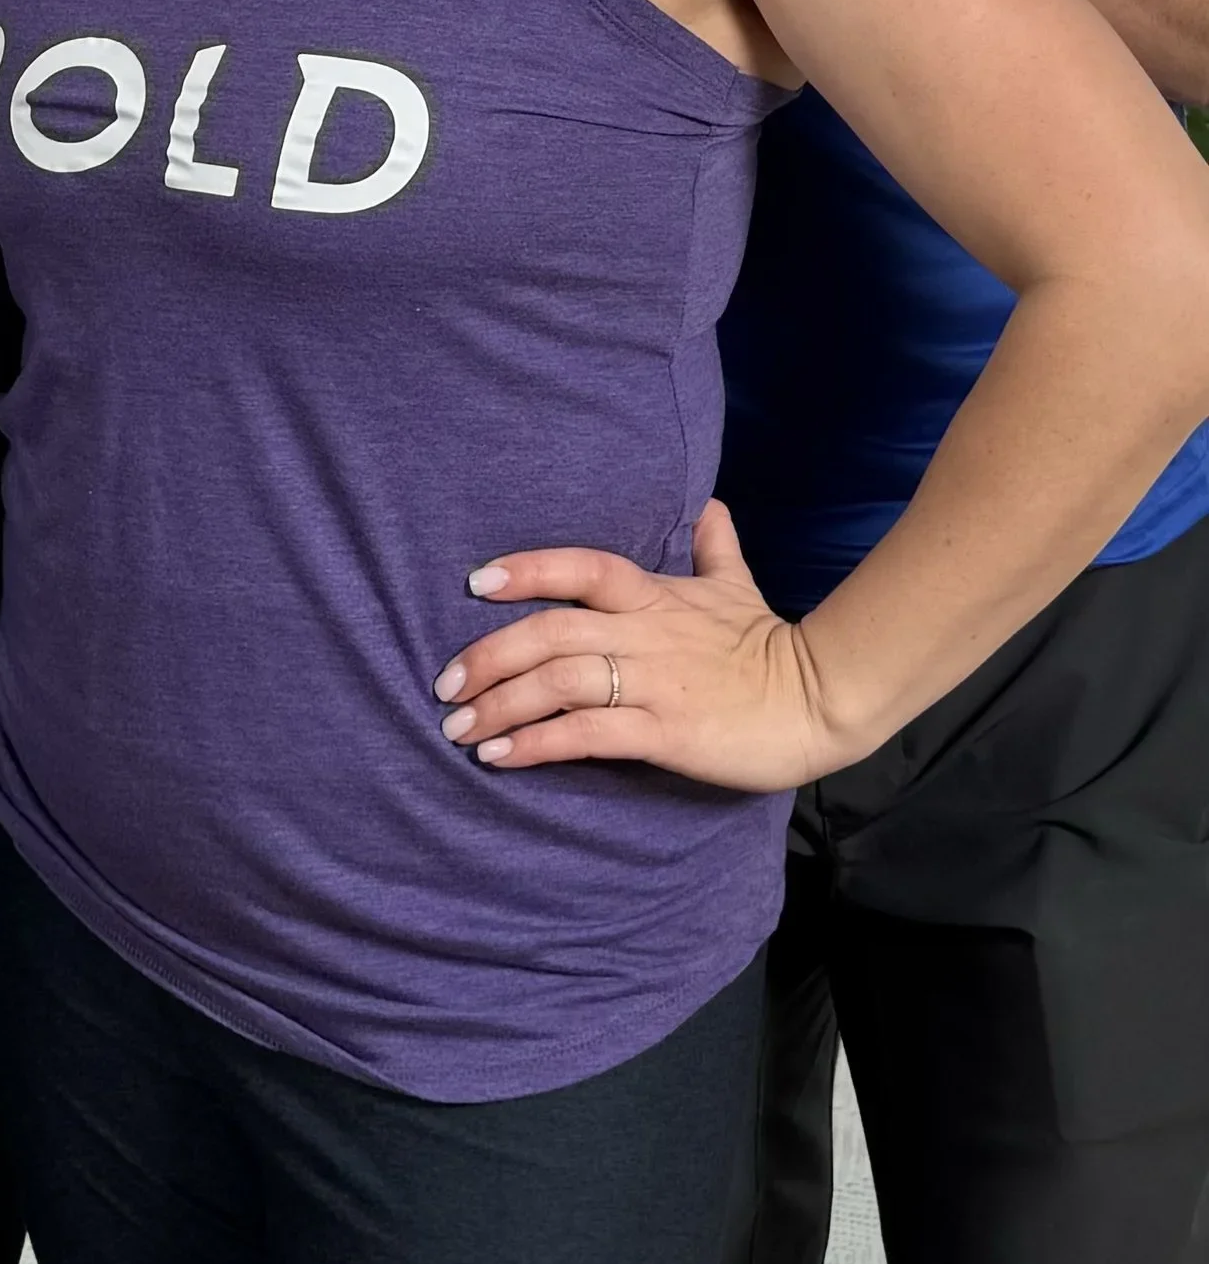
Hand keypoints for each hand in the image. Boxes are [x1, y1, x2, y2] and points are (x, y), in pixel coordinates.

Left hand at [434, 502, 839, 793]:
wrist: (820, 702)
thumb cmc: (770, 647)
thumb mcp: (740, 587)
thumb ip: (715, 548)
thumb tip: (710, 506)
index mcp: (657, 596)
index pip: (583, 568)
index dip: (528, 569)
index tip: (476, 582)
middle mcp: (646, 633)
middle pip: (550, 632)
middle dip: (488, 656)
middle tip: (444, 683)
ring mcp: (653, 683)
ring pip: (559, 683)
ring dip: (500, 705)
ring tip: (459, 728)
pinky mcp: (664, 733)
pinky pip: (587, 734)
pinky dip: (537, 744)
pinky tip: (502, 757)